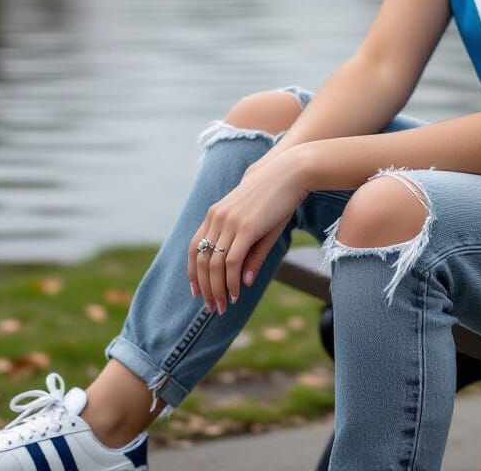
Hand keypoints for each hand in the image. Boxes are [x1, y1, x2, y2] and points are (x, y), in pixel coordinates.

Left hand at [187, 146, 310, 313]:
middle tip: (212, 307)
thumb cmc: (275, 196)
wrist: (288, 172)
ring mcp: (230, 222)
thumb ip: (249, 252)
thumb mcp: (258, 225)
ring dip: (217, 290)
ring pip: (214, 265)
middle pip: (201, 260)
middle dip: (205, 288)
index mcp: (215, 214)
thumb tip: (245, 281)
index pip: (193, 248)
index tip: (196, 291)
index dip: (192, 272)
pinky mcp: (245, 228)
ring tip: (223, 306)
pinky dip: (231, 281)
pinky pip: (231, 262)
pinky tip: (236, 293)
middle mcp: (217, 218)